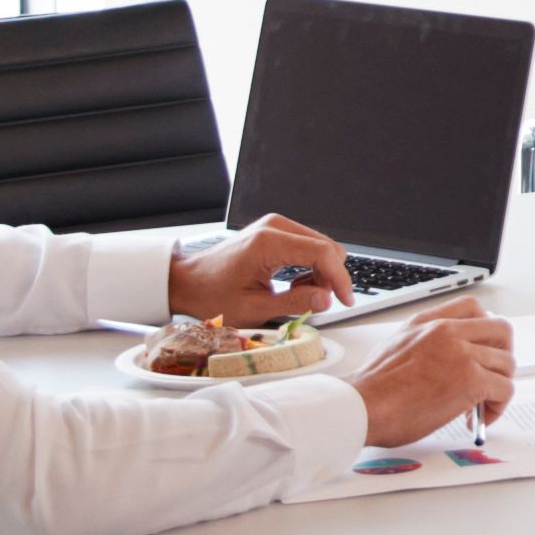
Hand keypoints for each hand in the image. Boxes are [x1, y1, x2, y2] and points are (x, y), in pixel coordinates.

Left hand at [172, 214, 353, 320]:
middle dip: (331, 276)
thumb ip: (293, 304)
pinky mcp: (275, 232)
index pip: (321, 253)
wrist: (188, 282)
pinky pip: (308, 246)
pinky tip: (296, 285)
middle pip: (326, 246)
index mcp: (268, 243)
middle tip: (321, 302)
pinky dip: (311, 267)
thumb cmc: (212, 295)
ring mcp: (275, 226)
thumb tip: (325, 298)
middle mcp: (275, 227)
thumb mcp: (253, 309)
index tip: (345, 299)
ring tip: (303, 295)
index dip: (339, 278)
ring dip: (321, 273)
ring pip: (320, 246)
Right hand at [352, 303, 514, 445]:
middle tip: (492, 375)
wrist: (361, 407)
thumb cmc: (371, 389)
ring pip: (507, 363)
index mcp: (428, 322)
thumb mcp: (396, 346)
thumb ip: (425, 343)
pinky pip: (505, 389)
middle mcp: (448, 331)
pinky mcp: (471, 380)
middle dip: (503, 354)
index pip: (473, 308)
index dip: (485, 329)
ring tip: (479, 406)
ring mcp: (462, 354)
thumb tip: (446, 361)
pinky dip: (497, 407)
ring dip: (499, 387)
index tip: (483, 348)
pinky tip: (476, 418)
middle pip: (501, 330)